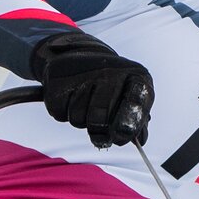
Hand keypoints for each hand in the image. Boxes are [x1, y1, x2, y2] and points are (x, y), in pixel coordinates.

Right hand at [31, 32, 152, 147]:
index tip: (123, 135)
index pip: (137, 100)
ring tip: (87, 107)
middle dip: (102, 132)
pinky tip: (72, 99)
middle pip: (103, 118)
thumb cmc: (112, 85)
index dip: (130, 123)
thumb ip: (138, 122)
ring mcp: (83, 73)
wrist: (81, 57)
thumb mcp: (132, 97)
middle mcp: (111, 71)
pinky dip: (65, 113)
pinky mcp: (58, 79)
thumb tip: (140, 141)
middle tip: (103, 135)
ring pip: (79, 119)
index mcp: (136, 75)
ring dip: (82, 121)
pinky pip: (61, 113)